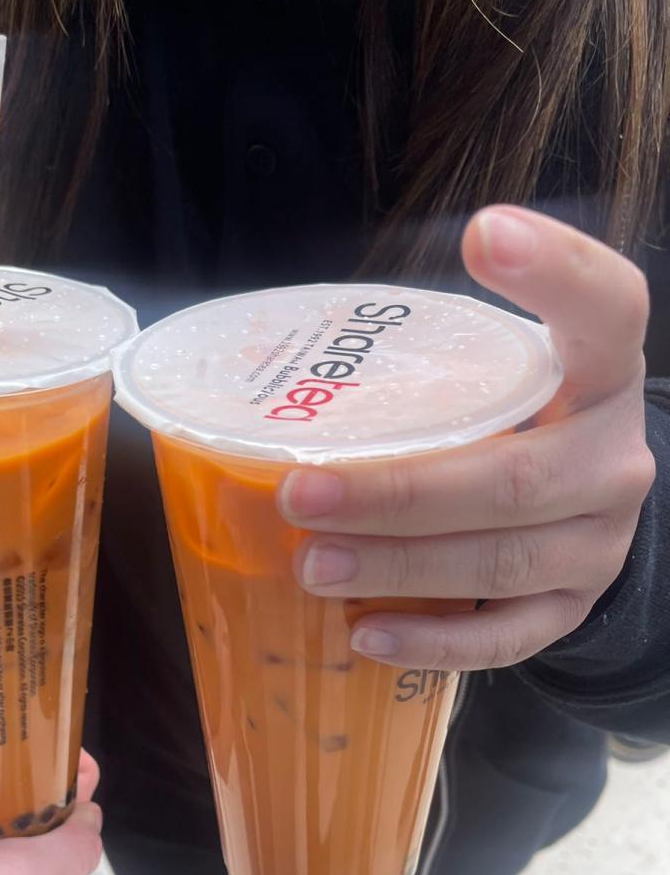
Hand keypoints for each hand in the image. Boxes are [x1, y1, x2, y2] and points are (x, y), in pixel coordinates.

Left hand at [279, 206, 654, 669]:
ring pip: (501, 562)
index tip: (486, 232)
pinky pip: (507, 636)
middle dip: (399, 495)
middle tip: (300, 497)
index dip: (554, 271)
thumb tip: (261, 375)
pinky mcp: (573, 608)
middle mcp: (613, 458)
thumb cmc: (505, 423)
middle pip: (514, 480)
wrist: (578, 506)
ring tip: (311, 567)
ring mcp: (599, 543)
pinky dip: (433, 642)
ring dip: (399, 568)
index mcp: (598, 371)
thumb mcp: (491, 373)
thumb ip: (425, 359)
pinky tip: (364, 636)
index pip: (604, 308)